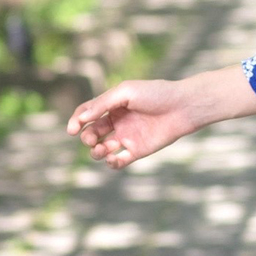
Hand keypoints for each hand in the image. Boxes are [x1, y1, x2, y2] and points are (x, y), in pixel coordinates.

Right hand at [66, 67, 255, 168]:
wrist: (182, 107)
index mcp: (112, 105)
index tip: (72, 130)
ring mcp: (127, 137)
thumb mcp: (126, 92)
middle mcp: (117, 121)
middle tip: (91, 139)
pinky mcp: (137, 150)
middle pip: (92, 133)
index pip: (87, 114)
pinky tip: (114, 159)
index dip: (77, 121)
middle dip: (87, 138)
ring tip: (104, 148)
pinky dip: (112, 163)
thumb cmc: (156, 94)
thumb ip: (102, 104)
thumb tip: (81, 118)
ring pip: (102, 149)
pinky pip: (119, 161)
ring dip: (97, 152)